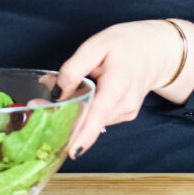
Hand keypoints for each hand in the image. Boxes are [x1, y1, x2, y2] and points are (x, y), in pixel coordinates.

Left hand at [52, 20, 189, 158]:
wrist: (157, 50)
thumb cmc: (127, 43)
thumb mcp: (97, 45)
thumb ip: (74, 68)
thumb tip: (56, 92)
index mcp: (119, 83)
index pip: (100, 113)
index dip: (85, 133)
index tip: (72, 150)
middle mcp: (124, 104)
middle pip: (89, 120)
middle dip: (62, 118)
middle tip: (36, 104)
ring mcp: (125, 113)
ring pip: (91, 120)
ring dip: (71, 111)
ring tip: (57, 91)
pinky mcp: (123, 116)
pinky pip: (97, 117)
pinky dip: (83, 110)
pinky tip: (78, 95)